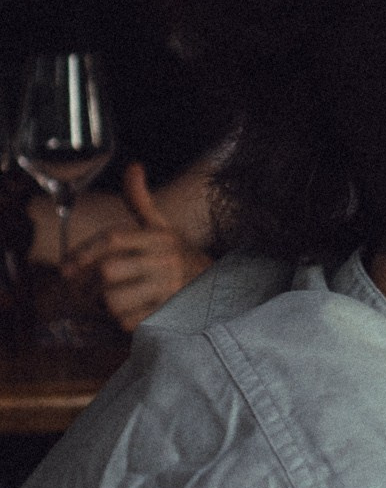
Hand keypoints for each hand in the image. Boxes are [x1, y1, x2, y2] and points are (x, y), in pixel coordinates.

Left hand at [64, 165, 211, 330]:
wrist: (218, 286)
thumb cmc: (177, 254)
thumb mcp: (161, 226)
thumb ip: (141, 200)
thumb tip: (134, 167)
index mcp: (160, 237)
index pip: (113, 239)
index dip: (84, 252)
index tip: (65, 267)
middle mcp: (166, 260)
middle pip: (108, 271)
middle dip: (90, 284)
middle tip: (86, 290)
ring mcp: (169, 288)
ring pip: (115, 299)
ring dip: (104, 304)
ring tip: (109, 302)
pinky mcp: (170, 313)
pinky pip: (129, 321)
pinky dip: (122, 320)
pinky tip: (130, 314)